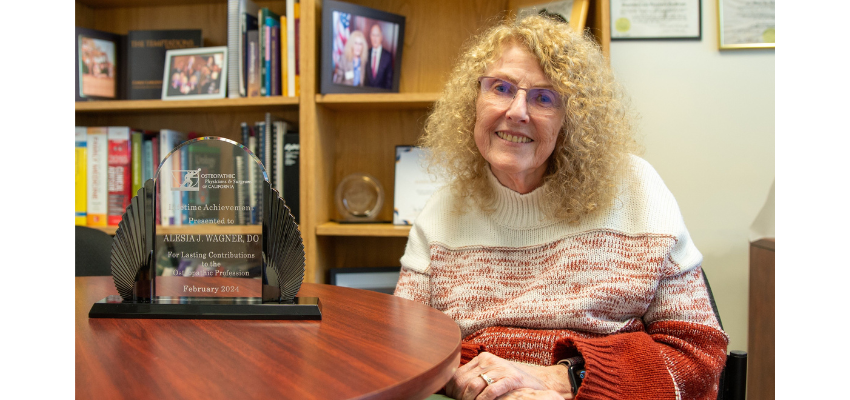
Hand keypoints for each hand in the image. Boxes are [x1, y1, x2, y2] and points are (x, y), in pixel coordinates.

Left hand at [445, 352, 572, 399]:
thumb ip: (475, 380)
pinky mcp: (512, 378)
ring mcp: (501, 368)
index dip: (452, 391)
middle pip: (463, 381)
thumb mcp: (491, 376)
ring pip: (474, 385)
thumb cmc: (511, 384)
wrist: (538, 383)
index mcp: (482, 359)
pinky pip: (491, 390)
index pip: (457, 374)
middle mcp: (489, 361)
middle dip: (459, 397)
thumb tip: (453, 391)